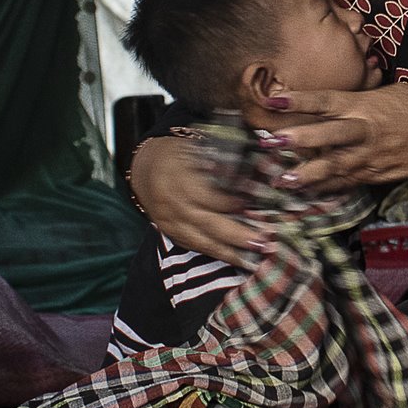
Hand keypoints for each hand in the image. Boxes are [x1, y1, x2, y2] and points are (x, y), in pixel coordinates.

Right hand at [127, 136, 268, 267]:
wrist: (144, 169)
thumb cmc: (177, 155)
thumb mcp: (196, 148)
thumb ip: (220, 163)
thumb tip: (252, 178)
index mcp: (179, 179)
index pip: (208, 197)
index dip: (231, 204)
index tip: (254, 208)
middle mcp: (173, 204)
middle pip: (207, 224)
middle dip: (236, 236)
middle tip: (263, 241)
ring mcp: (169, 222)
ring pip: (200, 241)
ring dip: (228, 252)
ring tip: (253, 259)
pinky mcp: (169, 233)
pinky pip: (193, 246)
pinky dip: (214, 254)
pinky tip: (234, 259)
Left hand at [262, 85, 407, 188]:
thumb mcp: (388, 93)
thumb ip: (357, 101)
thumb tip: (330, 105)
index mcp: (368, 106)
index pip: (328, 101)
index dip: (300, 101)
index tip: (273, 99)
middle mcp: (367, 132)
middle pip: (328, 136)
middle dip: (298, 140)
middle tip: (269, 143)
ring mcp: (373, 157)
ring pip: (336, 167)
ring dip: (307, 175)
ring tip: (282, 180)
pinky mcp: (379, 175)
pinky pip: (348, 182)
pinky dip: (327, 187)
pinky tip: (306, 191)